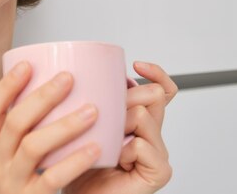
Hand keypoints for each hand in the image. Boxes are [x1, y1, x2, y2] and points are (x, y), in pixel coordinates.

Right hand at [0, 62, 101, 193]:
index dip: (6, 85)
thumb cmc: (16, 184)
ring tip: (91, 110)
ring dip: (64, 125)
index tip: (27, 64)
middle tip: (68, 79)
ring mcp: (12, 181)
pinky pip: (52, 178)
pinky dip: (74, 161)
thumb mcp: (7, 155)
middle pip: (15, 122)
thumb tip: (47, 85)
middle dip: (42, 97)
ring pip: (33, 147)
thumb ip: (22, 128)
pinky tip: (95, 148)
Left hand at [64, 61, 178, 193]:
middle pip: (154, 95)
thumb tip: (93, 70)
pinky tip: (113, 159)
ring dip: (119, 125)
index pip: (161, 88)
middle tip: (106, 114)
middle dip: (127, 97)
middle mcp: (150, 133)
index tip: (135, 64)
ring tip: (105, 141)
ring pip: (143, 115)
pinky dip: (123, 151)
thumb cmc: (75, 161)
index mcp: (137, 119)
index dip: (155, 72)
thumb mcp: (80, 120)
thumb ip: (92, 98)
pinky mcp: (158, 172)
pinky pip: (143, 146)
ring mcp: (157, 152)